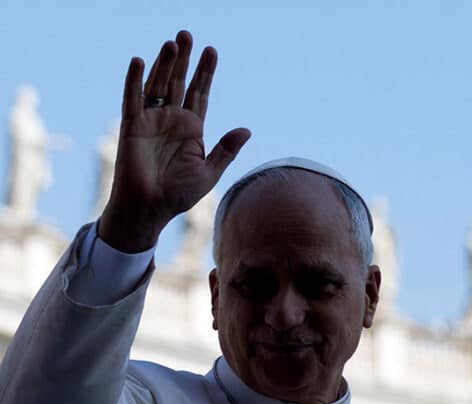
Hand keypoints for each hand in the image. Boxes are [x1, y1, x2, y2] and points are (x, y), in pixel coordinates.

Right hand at [99, 30, 250, 251]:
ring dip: (164, 64)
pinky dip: (135, 80)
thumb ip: (226, 150)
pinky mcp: (132, 126)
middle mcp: (171, 120)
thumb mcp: (209, 172)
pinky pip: (133, 98)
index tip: (212, 51)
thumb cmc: (178, 195)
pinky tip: (140, 61)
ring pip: (158, 85)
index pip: (200, 94)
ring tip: (173, 43)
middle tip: (188, 35)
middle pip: (179, 82)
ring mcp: (151, 121)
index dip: (205, 73)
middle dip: (184, 60)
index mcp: (191, 129)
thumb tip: (247, 130)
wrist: (150, 209)